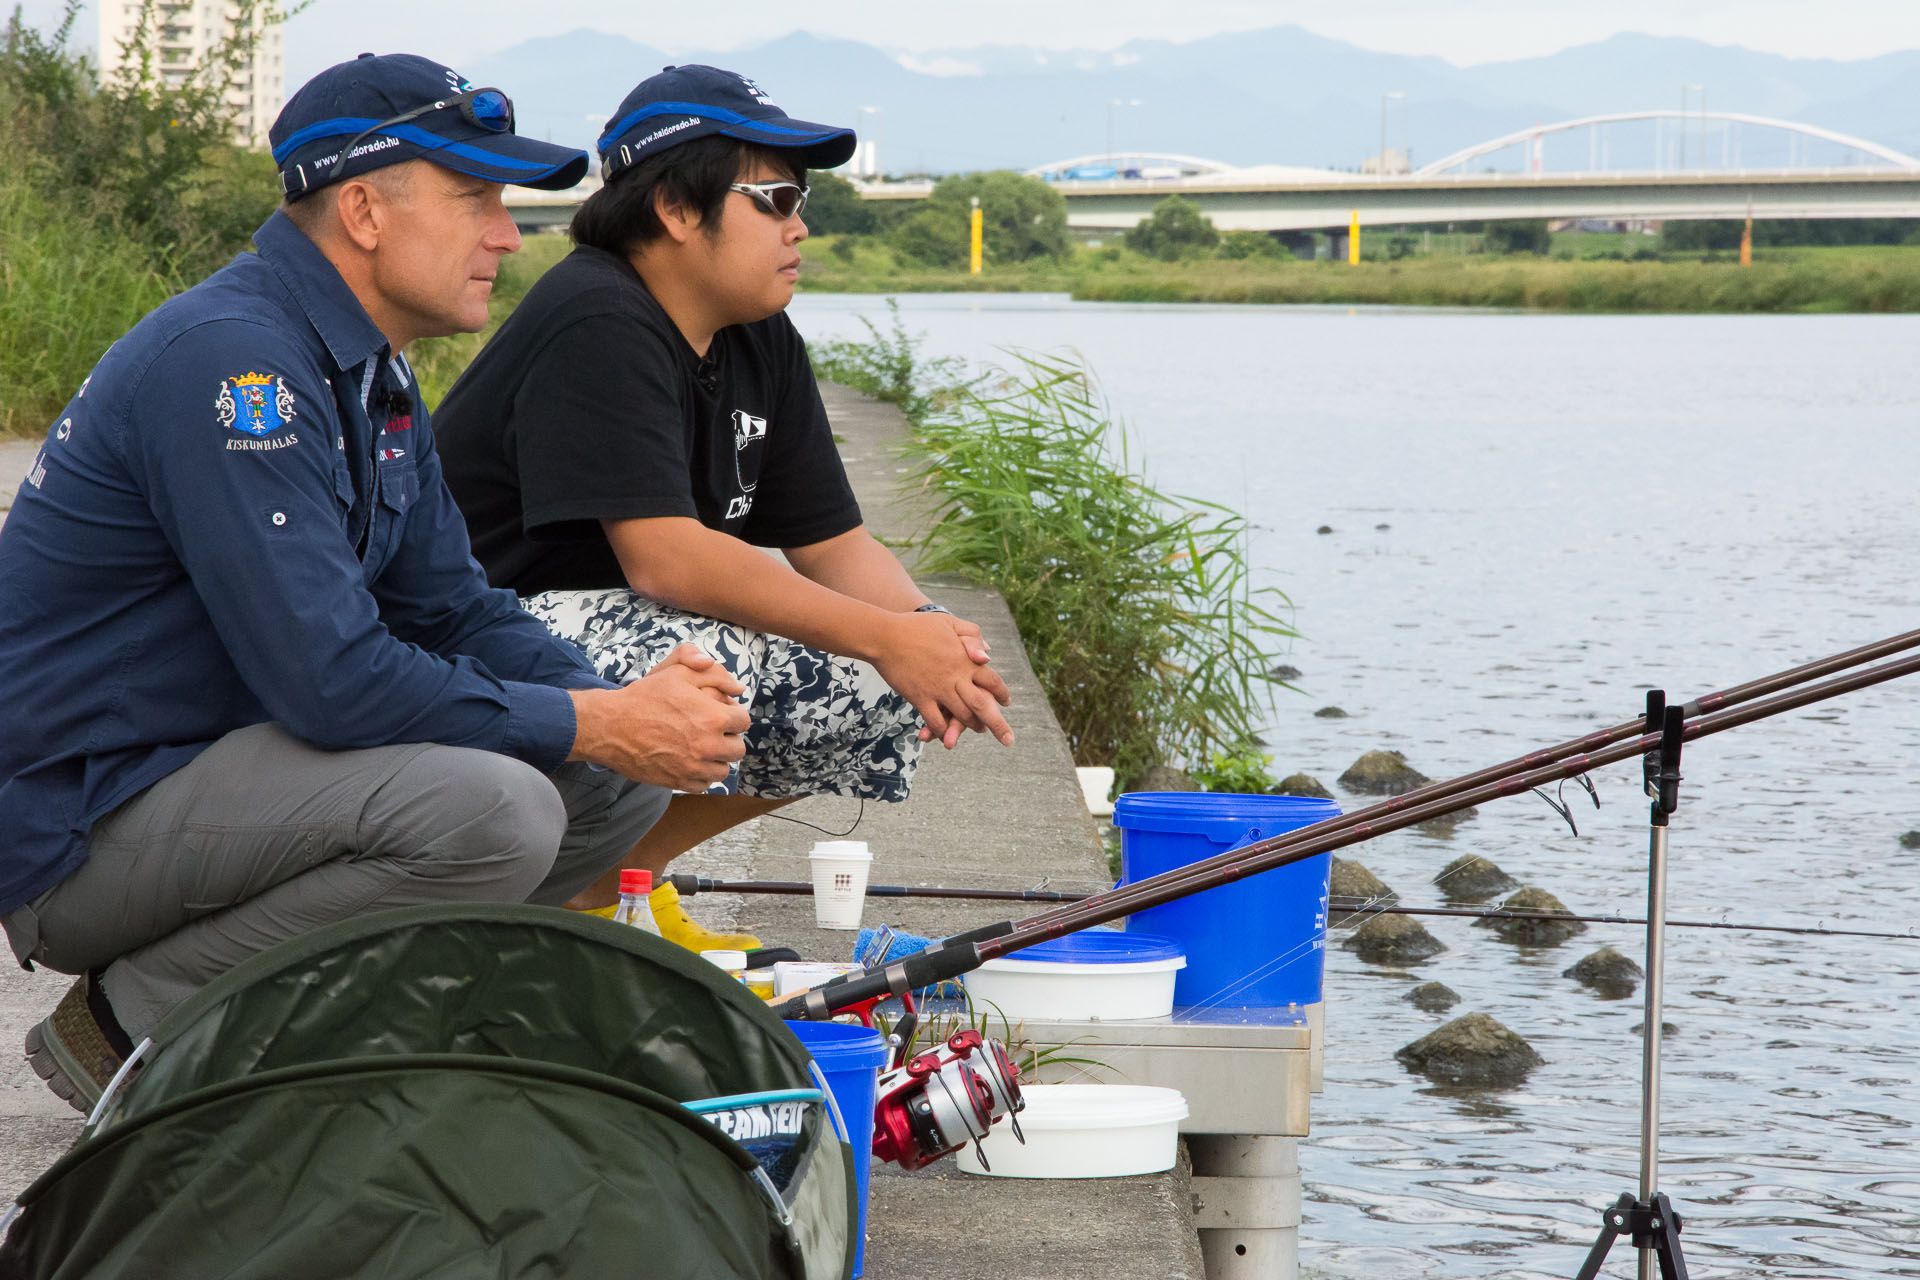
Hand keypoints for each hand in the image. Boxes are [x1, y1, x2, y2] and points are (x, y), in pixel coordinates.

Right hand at [568, 646, 749, 789]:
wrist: (611, 726)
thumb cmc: (645, 697)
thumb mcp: (677, 672)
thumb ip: (712, 672)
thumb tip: (738, 687)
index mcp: (713, 717)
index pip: (743, 722)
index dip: (733, 715)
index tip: (721, 714)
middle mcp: (708, 746)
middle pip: (738, 749)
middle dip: (728, 738)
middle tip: (712, 731)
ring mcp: (694, 767)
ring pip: (723, 770)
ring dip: (716, 759)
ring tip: (701, 747)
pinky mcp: (680, 782)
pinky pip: (704, 784)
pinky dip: (701, 775)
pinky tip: (689, 761)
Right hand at [875, 612, 1013, 749]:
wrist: (885, 636)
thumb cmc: (916, 626)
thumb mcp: (949, 622)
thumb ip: (972, 635)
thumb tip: (987, 654)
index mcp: (965, 659)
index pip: (991, 680)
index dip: (1001, 693)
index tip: (1006, 702)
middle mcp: (955, 677)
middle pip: (982, 705)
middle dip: (998, 725)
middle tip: (1008, 740)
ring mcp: (938, 689)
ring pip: (961, 716)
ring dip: (971, 727)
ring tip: (979, 730)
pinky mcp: (920, 698)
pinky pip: (935, 721)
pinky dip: (942, 731)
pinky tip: (945, 735)